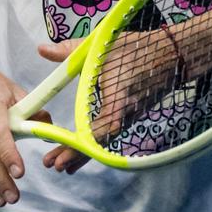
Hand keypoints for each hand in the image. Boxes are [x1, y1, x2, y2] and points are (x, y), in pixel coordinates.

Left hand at [37, 29, 179, 173]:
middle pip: (101, 140)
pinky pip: (107, 137)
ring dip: (81, 154)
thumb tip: (41, 49)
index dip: (89, 139)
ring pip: (103, 142)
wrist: (170, 55)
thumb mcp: (102, 44)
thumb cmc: (136, 48)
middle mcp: (126, 111)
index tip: (69, 149)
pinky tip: (74, 159)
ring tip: (58, 167)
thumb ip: (71, 49)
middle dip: (77, 153)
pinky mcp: (128, 118)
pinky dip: (91, 148)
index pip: (107, 122)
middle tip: (52, 165)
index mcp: (120, 92)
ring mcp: (128, 117)